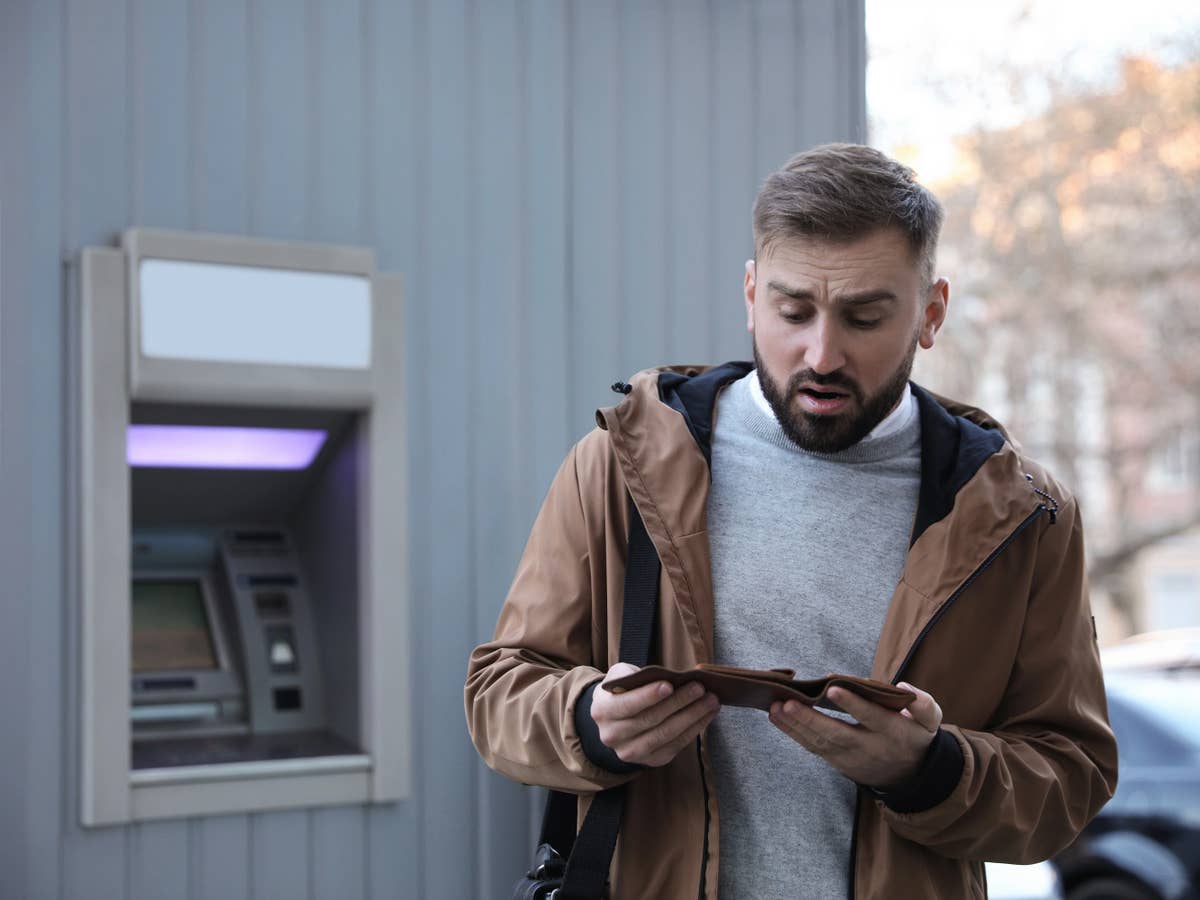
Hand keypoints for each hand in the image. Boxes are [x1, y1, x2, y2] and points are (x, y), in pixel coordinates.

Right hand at [589, 663, 720, 766]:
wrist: (616, 720)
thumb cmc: (623, 691)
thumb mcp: (620, 677)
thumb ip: (634, 675)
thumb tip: (667, 678)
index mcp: (602, 711)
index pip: (626, 705)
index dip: (648, 696)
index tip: (669, 684)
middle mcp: (612, 736)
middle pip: (650, 720)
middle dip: (678, 703)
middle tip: (700, 688)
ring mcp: (631, 752)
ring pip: (666, 734)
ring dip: (692, 716)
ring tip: (711, 700)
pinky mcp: (650, 761)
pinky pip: (676, 745)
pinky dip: (694, 728)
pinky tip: (707, 714)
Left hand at [768, 682, 941, 789]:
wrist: (910, 777)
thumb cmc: (915, 735)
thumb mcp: (930, 720)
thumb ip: (923, 703)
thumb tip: (904, 686)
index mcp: (893, 732)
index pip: (871, 718)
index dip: (853, 705)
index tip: (833, 688)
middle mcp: (869, 747)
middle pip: (837, 734)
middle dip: (810, 720)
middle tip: (787, 703)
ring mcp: (850, 757)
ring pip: (820, 743)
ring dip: (795, 727)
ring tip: (774, 708)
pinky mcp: (837, 761)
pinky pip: (813, 748)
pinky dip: (794, 733)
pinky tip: (777, 717)